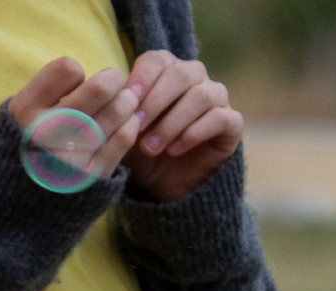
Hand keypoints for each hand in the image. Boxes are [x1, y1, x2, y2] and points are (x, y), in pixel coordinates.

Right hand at [7, 57, 144, 182]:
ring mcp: (72, 155)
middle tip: (115, 86)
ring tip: (122, 105)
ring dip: (127, 102)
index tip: (73, 87)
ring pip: (120, 108)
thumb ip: (49, 90)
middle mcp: (46, 133)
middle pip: (102, 86)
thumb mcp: (21, 114)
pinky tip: (123, 124)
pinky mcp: (93, 174)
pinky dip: (130, 124)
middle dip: (114, 80)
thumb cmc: (29, 146)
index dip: (76, 74)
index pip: (68, 69)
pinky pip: (126, 135)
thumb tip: (102, 75)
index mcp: (25, 111)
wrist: (21, 204)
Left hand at [121, 51, 243, 202]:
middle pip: (181, 74)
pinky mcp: (231, 124)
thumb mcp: (121, 132)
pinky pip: (220, 118)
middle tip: (136, 126)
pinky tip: (174, 150)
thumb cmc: (138, 151)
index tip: (126, 100)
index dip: (142, 78)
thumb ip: (115, 112)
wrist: (162, 185)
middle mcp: (195, 79)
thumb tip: (104, 94)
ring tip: (151, 147)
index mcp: (166, 71)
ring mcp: (216, 99)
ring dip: (172, 121)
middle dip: (155, 101)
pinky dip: (195, 133)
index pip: (157, 60)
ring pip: (201, 96)